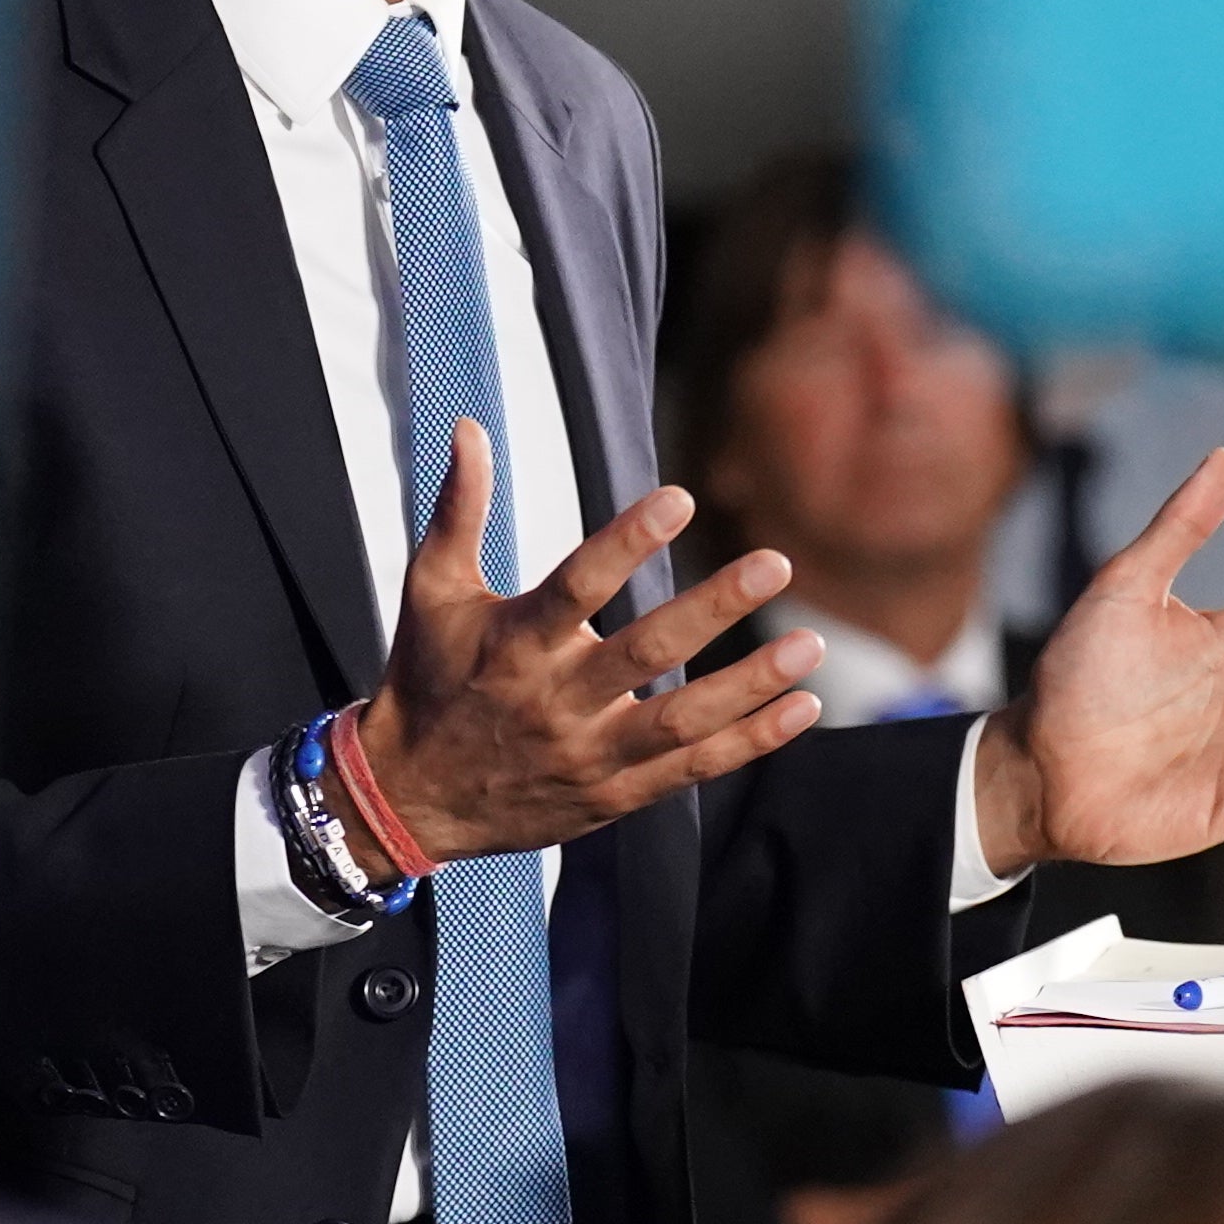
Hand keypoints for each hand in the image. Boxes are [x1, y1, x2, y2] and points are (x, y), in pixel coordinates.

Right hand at [348, 424, 827, 863]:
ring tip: (811, 643)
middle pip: (645, 653)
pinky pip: (692, 770)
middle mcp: (554, 702)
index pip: (577, 586)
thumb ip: (459, 508)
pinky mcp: (613, 796)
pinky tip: (801, 706)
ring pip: (682, 722)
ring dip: (750, 685)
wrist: (412, 798)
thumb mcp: (430, 589)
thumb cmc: (427, 677)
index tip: (681, 498)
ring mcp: (588, 755)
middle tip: (774, 564)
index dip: (627, 542)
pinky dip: (750, 742)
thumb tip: (470, 426)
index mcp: (514, 644)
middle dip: (713, 609)